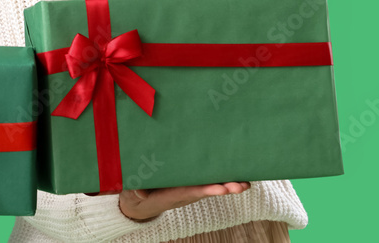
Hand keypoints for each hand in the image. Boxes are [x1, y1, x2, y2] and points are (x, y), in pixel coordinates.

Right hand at [118, 182, 251, 221]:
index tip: (221, 189)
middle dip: (225, 188)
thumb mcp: (131, 194)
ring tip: (246, 183)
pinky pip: (208, 181)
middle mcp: (184, 193)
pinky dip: (222, 178)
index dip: (207, 190)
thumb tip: (140, 191)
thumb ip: (135, 191)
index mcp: (171, 194)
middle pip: (207, 190)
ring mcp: (188, 189)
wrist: (139, 203)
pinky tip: (236, 174)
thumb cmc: (135, 195)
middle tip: (241, 186)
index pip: (192, 192)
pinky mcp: (189, 184)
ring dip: (228, 185)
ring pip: (211, 186)